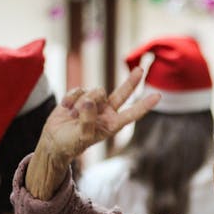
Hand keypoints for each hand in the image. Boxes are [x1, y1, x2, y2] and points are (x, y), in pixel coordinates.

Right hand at [25, 68, 160, 199]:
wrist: (54, 140)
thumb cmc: (72, 143)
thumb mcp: (83, 135)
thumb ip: (88, 119)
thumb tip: (90, 100)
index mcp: (112, 124)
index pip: (131, 113)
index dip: (144, 105)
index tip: (158, 96)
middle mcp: (106, 112)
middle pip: (122, 93)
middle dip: (131, 81)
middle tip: (141, 69)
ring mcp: (94, 103)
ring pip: (96, 91)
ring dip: (82, 102)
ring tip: (73, 116)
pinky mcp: (80, 96)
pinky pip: (79, 89)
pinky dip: (71, 98)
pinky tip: (66, 108)